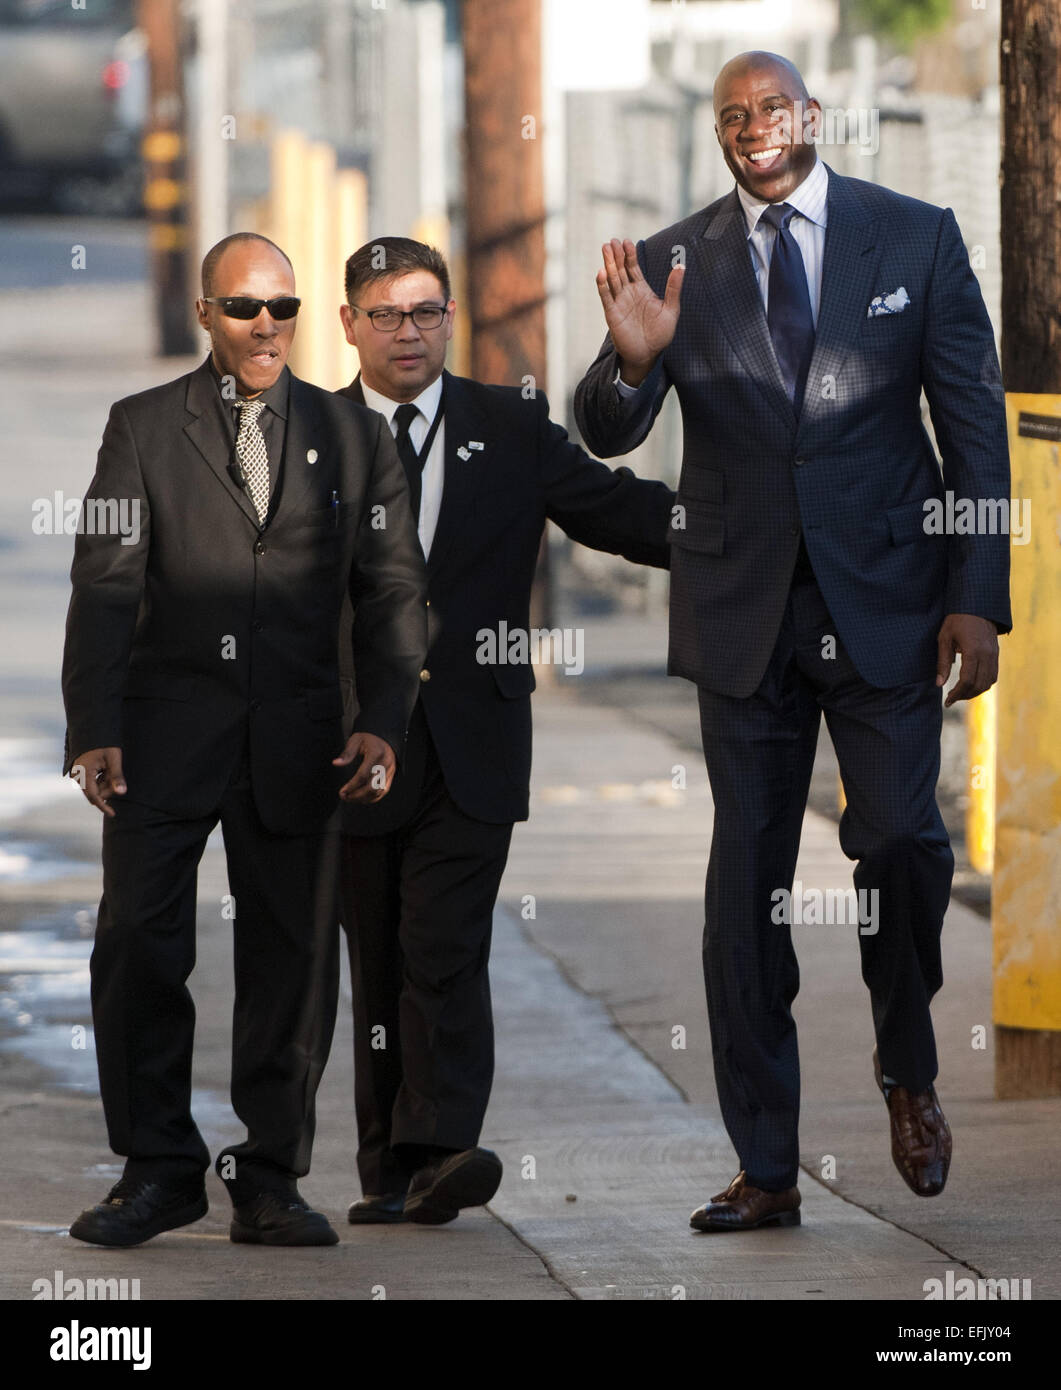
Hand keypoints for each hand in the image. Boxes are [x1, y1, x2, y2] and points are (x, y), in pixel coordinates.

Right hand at [70, 747, 125, 816]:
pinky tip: (106, 769)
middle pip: (95, 793)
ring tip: (110, 767)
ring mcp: (77, 775)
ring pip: (95, 788)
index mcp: (84, 773)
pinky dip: (102, 780)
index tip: (113, 814)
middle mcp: (77, 776)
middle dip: (108, 789)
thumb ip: (117, 777)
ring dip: (105, 783)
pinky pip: (93, 783)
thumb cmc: (105, 743)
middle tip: (114, 773)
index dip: (103, 806)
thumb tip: (122, 793)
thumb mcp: (114, 759)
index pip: (94, 796)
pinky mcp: (80, 773)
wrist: (93, 730)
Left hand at [333, 732, 395, 803]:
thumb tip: (336, 763)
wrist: (384, 738)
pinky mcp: (391, 776)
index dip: (352, 786)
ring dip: (363, 798)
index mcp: (376, 754)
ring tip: (350, 798)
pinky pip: (383, 791)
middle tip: (344, 797)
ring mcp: (389, 771)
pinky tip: (361, 798)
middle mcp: (385, 764)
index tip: (342, 791)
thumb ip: (347, 753)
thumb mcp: (356, 740)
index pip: (363, 775)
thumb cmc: (368, 739)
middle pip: (372, 787)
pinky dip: (372, 798)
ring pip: (378, 791)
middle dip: (357, 795)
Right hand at [595, 238, 683, 386]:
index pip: (633, 267)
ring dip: (608, 265)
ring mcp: (619, 303)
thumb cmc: (660, 334)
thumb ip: (674, 288)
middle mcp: (628, 293)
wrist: (649, 354)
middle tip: (612, 241)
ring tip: (605, 249)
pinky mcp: (612, 314)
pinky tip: (601, 273)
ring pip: (612, 279)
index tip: (627, 242)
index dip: (630, 255)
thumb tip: (681, 267)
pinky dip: (603, 285)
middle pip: (620, 270)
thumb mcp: (671, 309)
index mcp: (641, 289)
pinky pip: (606, 297)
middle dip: (616, 255)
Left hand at [935, 614, 998, 706]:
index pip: (967, 680)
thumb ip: (942, 662)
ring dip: (975, 691)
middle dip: (965, 695)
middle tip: (952, 699)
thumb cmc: (956, 620)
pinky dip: (983, 683)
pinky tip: (971, 684)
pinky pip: (993, 675)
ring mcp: (994, 654)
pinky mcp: (996, 653)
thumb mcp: (944, 638)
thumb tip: (939, 684)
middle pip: (979, 684)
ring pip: (989, 682)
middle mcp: (987, 654)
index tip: (947, 701)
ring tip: (960, 693)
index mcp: (973, 650)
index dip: (957, 693)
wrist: (977, 605)